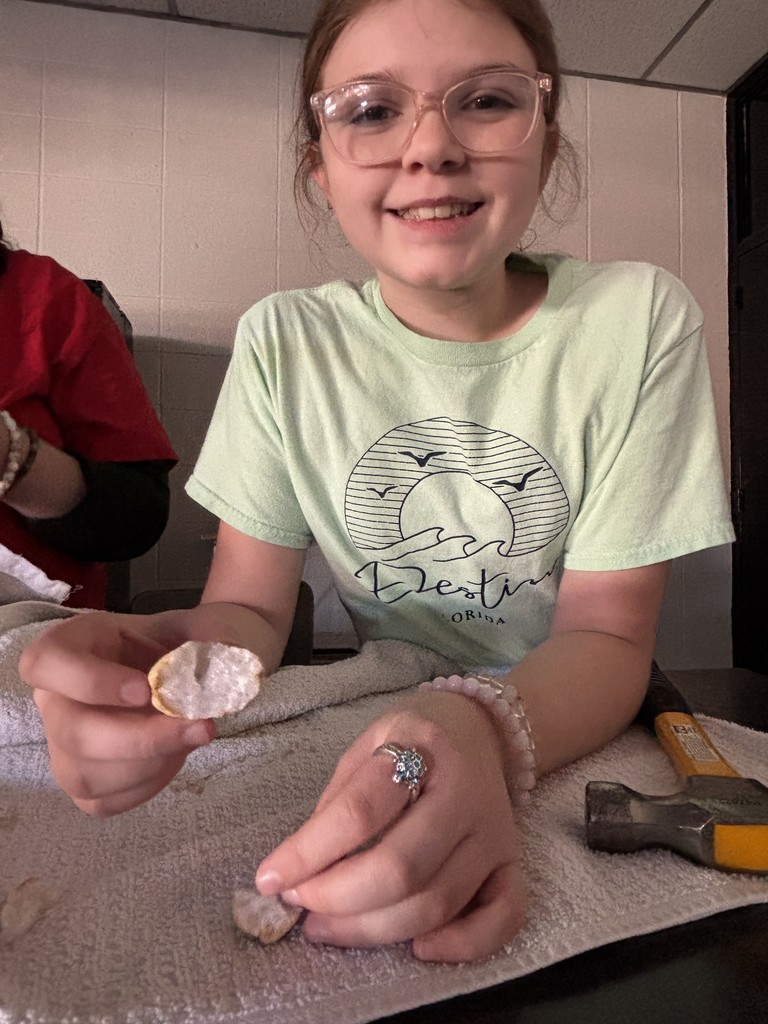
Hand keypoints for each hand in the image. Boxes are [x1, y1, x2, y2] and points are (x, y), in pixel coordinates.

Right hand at [19, 612, 214, 815]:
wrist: (209, 664)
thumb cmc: (197, 639)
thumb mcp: (209, 625)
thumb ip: (214, 641)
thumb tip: (221, 670)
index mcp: (76, 642)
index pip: (45, 664)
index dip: (89, 682)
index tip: (145, 689)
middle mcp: (57, 695)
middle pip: (72, 732)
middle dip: (141, 739)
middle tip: (201, 727)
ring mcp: (64, 742)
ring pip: (84, 775)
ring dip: (150, 766)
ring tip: (191, 739)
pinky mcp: (84, 780)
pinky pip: (102, 801)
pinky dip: (146, 785)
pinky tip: (174, 758)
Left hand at [256, 691, 525, 961]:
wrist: (480, 728)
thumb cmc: (413, 738)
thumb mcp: (368, 744)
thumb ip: (338, 800)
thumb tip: (299, 868)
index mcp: (422, 749)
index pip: (361, 811)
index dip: (309, 852)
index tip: (270, 877)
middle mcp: (466, 794)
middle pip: (401, 869)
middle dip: (338, 898)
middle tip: (300, 904)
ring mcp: (495, 834)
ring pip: (436, 903)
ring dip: (372, 929)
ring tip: (326, 926)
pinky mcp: (513, 863)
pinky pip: (503, 918)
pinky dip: (462, 945)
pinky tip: (417, 949)